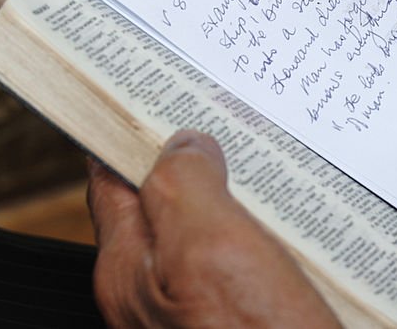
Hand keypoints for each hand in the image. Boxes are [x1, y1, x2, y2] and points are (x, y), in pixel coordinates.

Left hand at [88, 130, 338, 327]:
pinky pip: (241, 253)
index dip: (124, 131)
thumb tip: (182, 143)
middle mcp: (155, 290)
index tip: (140, 91)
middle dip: (185, 153)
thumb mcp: (209, 249)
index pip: (111, 179)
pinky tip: (286, 210)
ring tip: (257, 148)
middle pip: (160, 198)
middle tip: (215, 109)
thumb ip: (183, 187)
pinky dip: (257, 222)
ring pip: (205, 223)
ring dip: (229, 185)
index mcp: (130, 268)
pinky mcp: (240, 314)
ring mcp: (197, 307)